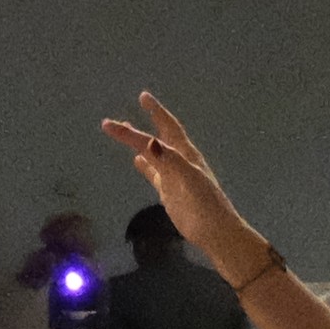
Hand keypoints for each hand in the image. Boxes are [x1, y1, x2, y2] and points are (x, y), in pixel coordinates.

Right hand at [97, 93, 251, 260]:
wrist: (215, 232)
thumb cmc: (206, 204)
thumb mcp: (189, 178)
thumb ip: (169, 160)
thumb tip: (149, 142)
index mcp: (185, 154)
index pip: (167, 127)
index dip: (156, 112)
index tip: (143, 96)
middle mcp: (178, 161)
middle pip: (153, 139)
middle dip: (134, 130)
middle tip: (114, 121)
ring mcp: (172, 176)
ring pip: (151, 154)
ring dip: (138, 143)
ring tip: (124, 131)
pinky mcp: (169, 192)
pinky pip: (153, 173)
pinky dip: (144, 165)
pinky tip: (136, 160)